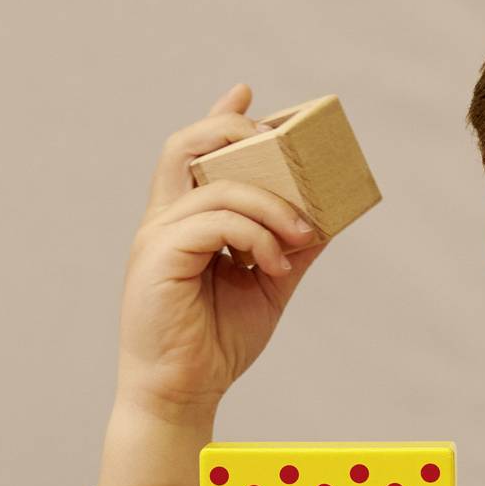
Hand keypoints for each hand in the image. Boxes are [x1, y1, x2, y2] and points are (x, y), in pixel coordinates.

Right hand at [113, 84, 327, 423]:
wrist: (182, 394)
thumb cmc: (214, 344)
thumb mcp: (268, 286)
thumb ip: (289, 247)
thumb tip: (328, 218)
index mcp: (182, 222)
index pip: (193, 154)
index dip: (217, 117)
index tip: (247, 91)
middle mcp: (163, 221)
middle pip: (186, 145)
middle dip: (234, 130)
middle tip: (281, 140)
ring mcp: (156, 236)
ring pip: (217, 187)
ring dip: (270, 204)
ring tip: (300, 234)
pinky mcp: (159, 257)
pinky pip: (214, 221)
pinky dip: (255, 234)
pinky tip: (274, 262)